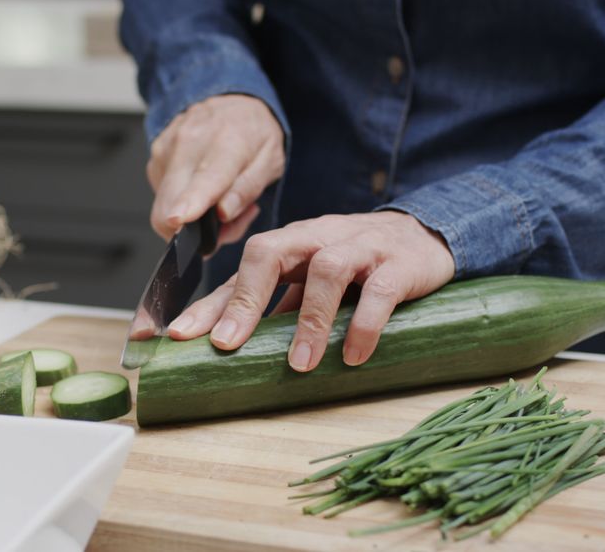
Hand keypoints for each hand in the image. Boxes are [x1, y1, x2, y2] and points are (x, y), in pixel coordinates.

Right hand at [147, 94, 284, 244]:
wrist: (230, 99)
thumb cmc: (253, 132)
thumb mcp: (271, 160)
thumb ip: (248, 188)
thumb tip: (223, 213)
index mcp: (228, 141)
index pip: (206, 178)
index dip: (191, 202)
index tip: (179, 219)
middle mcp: (190, 141)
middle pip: (172, 202)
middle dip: (191, 230)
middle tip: (223, 225)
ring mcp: (167, 148)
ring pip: (164, 205)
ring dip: (189, 217)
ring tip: (216, 201)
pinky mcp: (155, 156)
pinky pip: (162, 196)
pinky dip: (181, 203)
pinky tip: (201, 189)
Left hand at [168, 212, 455, 371]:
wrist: (426, 237)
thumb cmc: (359, 263)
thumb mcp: (313, 281)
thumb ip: (279, 306)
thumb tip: (233, 346)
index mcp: (292, 243)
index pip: (241, 270)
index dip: (209, 302)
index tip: (179, 335)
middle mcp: (318, 238)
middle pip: (270, 252)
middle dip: (243, 299)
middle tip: (227, 345)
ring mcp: (359, 247)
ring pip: (326, 271)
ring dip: (310, 321)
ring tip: (300, 366)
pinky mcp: (399, 264)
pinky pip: (379, 291)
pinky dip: (364, 324)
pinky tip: (354, 356)